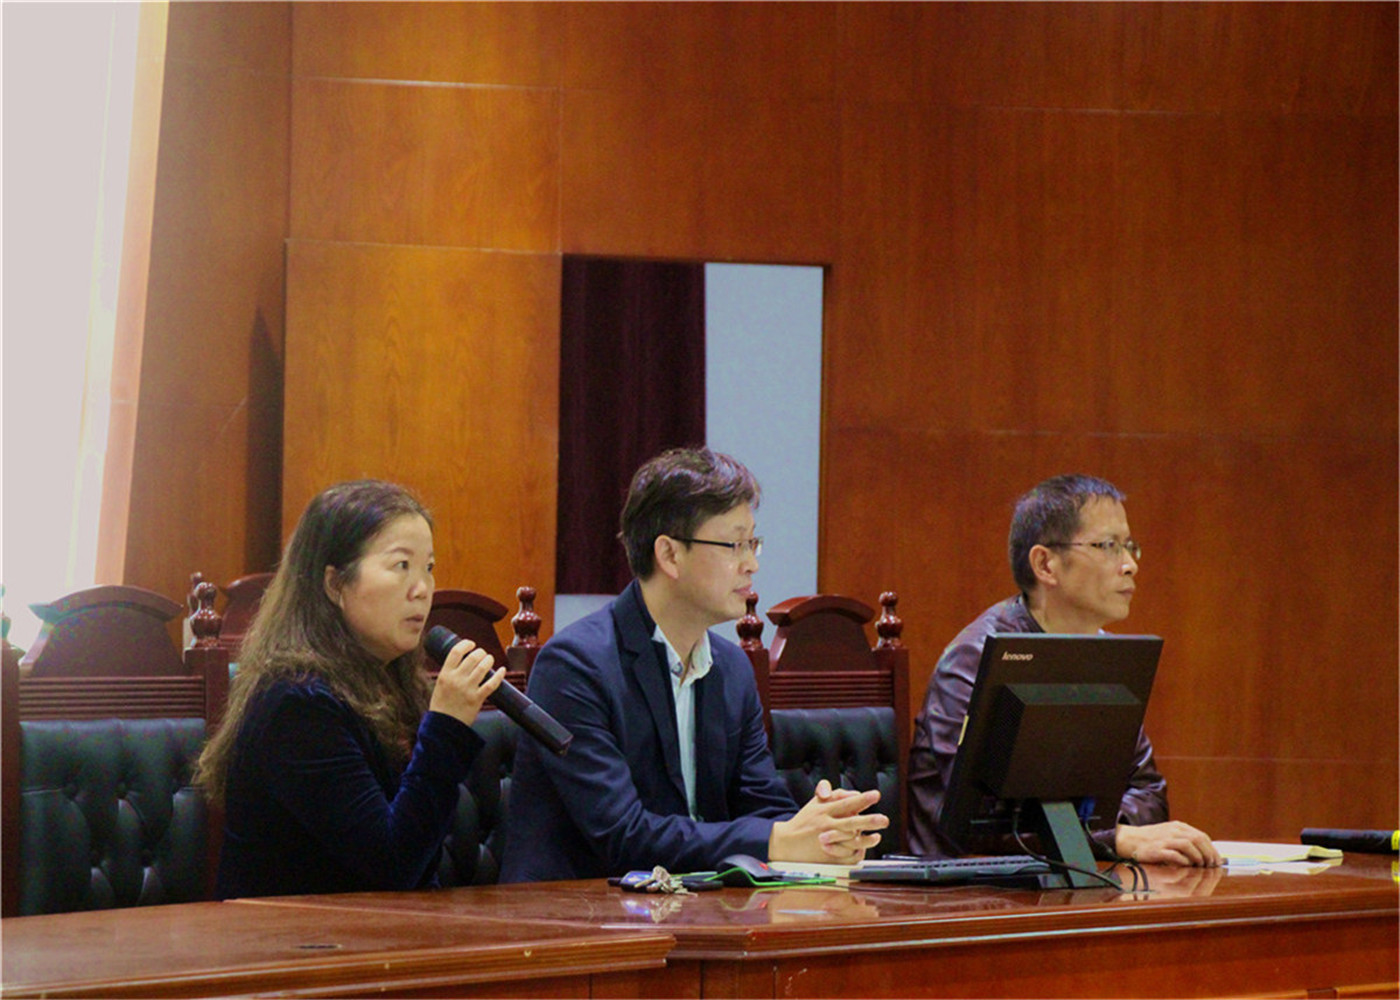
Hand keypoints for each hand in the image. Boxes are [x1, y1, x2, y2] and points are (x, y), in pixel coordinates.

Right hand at [428, 637, 504, 727]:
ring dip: (489, 660)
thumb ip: (450, 672)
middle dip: (480, 652)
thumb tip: (462, 658)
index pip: (456, 651)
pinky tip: (502, 670)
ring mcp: (467, 689)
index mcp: (445, 675)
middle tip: (482, 654)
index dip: (466, 644)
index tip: (472, 644)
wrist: (444, 726)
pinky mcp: (477, 699)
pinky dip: (499, 675)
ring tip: (489, 659)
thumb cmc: (442, 705)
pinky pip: (492, 684)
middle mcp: (456, 680)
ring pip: (483, 667)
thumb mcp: (440, 685)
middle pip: (473, 657)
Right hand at [769, 780, 888, 864]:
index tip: (875, 795)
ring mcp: (827, 842)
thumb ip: (833, 795)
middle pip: (850, 822)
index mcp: (824, 810)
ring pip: (849, 840)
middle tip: (884, 819)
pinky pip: (845, 854)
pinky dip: (857, 851)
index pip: (846, 803)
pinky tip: (865, 848)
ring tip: (877, 836)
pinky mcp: (827, 855)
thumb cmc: (804, 821)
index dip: (861, 799)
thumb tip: (853, 793)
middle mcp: (826, 825)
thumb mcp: (815, 803)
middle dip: (869, 820)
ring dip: (865, 839)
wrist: (785, 843)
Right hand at [1116, 821, 1220, 866]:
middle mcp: (1173, 831)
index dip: (1212, 849)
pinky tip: (1186, 865)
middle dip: (1208, 854)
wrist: (1130, 840)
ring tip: (1200, 866)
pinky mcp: (1157, 850)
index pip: (1201, 836)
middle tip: (1211, 865)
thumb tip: (1205, 853)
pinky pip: (1175, 854)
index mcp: (1178, 826)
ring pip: (1188, 845)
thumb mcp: (1170, 834)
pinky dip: (1184, 860)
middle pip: (1197, 839)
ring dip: (1198, 857)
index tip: (1216, 860)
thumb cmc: (1152, 840)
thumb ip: (1186, 840)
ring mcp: (1165, 839)